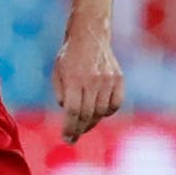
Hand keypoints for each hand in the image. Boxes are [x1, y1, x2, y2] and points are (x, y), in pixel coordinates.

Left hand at [52, 21, 123, 143]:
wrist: (89, 35)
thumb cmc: (68, 57)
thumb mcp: (57, 73)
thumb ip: (62, 94)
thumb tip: (69, 113)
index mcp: (74, 79)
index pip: (73, 111)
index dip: (69, 128)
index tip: (66, 139)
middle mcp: (93, 81)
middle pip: (87, 114)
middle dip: (79, 130)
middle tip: (73, 138)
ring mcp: (108, 80)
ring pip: (102, 111)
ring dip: (92, 122)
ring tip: (83, 126)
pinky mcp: (119, 79)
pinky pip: (115, 104)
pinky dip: (107, 112)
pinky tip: (99, 113)